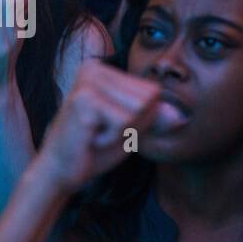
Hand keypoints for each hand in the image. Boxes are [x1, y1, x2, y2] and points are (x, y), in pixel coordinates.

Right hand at [33, 61, 181, 194]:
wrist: (60, 172)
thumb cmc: (93, 149)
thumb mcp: (132, 130)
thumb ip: (155, 119)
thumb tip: (182, 117)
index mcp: (104, 70)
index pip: (152, 91)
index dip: (141, 118)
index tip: (111, 127)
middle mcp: (94, 68)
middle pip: (148, 97)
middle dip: (134, 124)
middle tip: (103, 133)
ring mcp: (88, 82)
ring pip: (139, 109)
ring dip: (123, 131)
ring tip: (98, 135)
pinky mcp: (85, 100)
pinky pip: (125, 121)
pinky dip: (113, 138)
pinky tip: (91, 139)